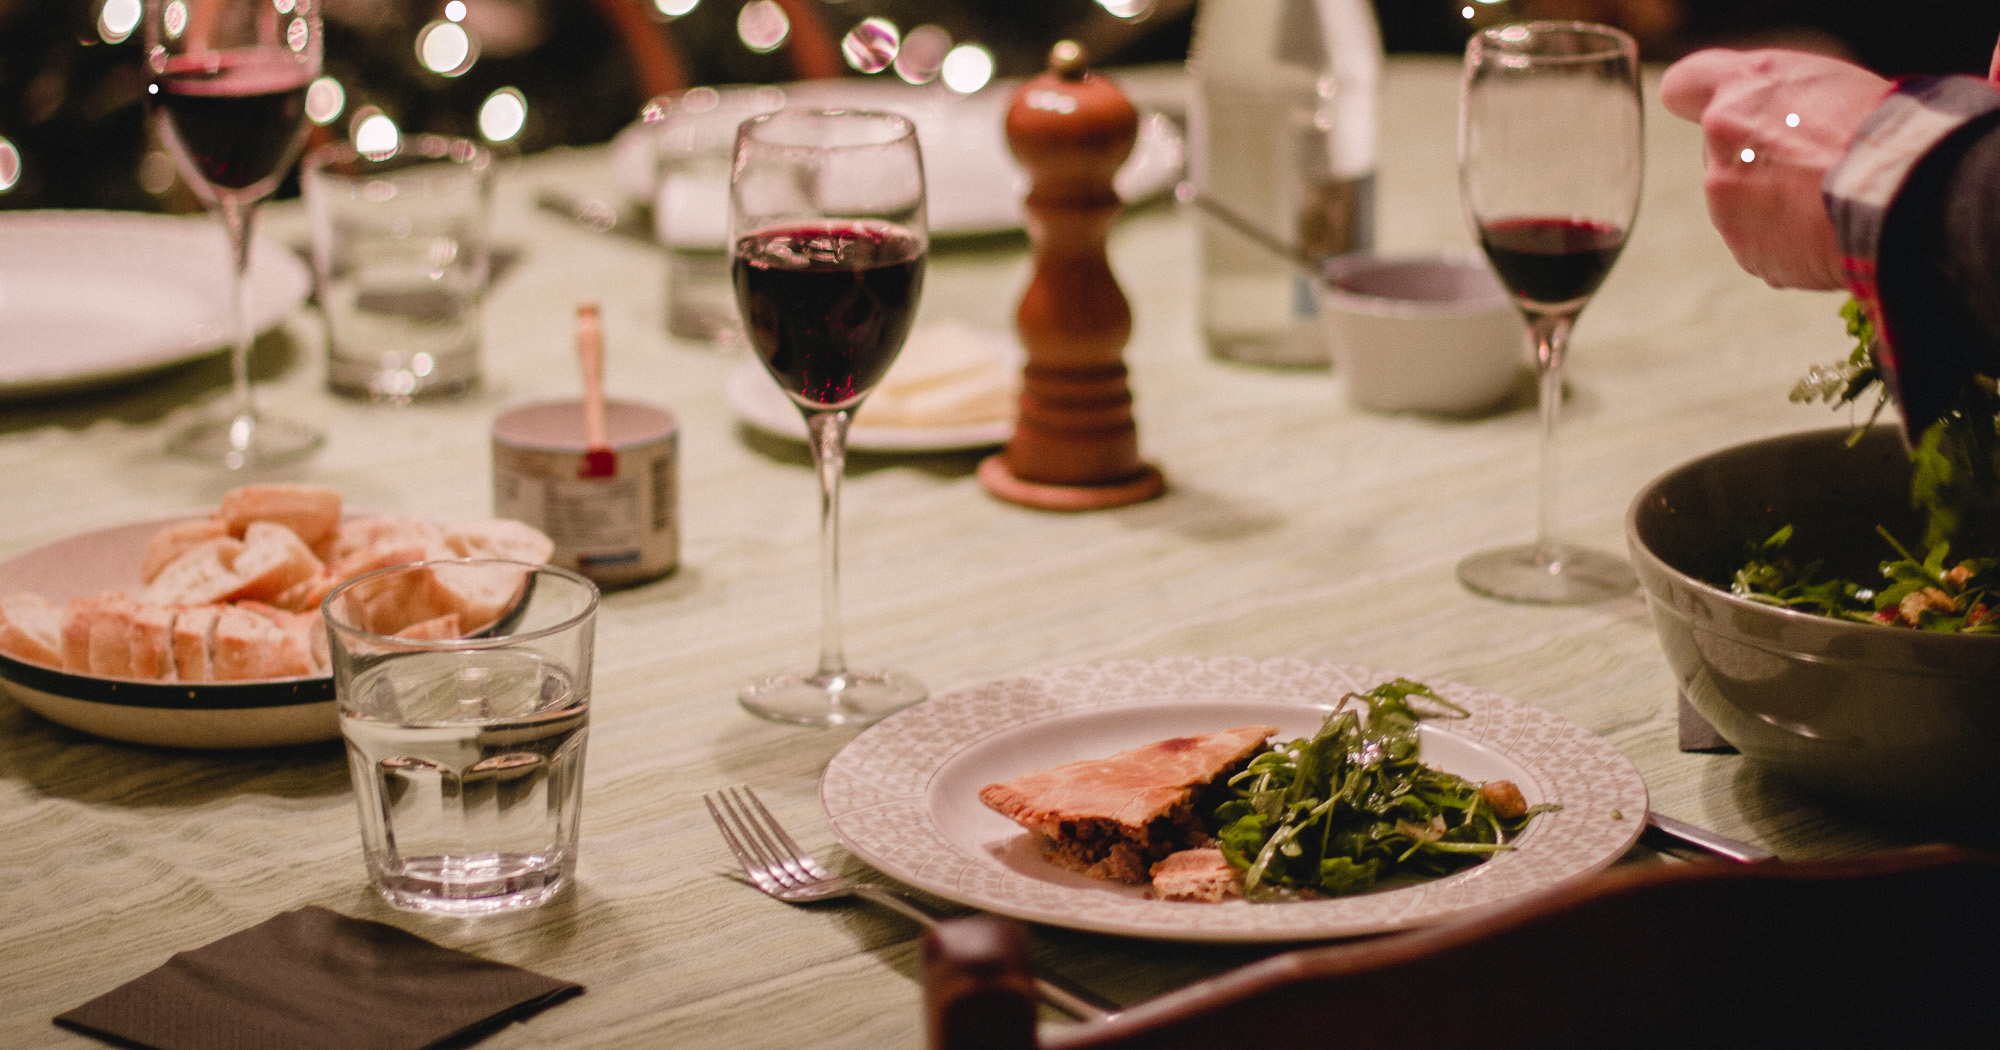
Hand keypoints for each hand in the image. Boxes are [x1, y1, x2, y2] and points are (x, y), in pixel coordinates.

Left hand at [1660, 48, 1888, 289]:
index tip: (1719, 110)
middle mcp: (1720, 148)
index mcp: (1738, 93)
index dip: (1700, 99)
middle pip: (1722, 154)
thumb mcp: (1823, 80)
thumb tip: (1758, 113)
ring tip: (1831, 199)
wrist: (1903, 194)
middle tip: (1814, 162)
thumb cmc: (1878, 127)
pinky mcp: (1747, 253)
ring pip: (1743, 204)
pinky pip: (1766, 245)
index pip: (1683, 88)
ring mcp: (1727, 206)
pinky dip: (1792, 242)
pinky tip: (1830, 230)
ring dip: (1776, 204)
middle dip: (1756, 159)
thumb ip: (1769, 94)